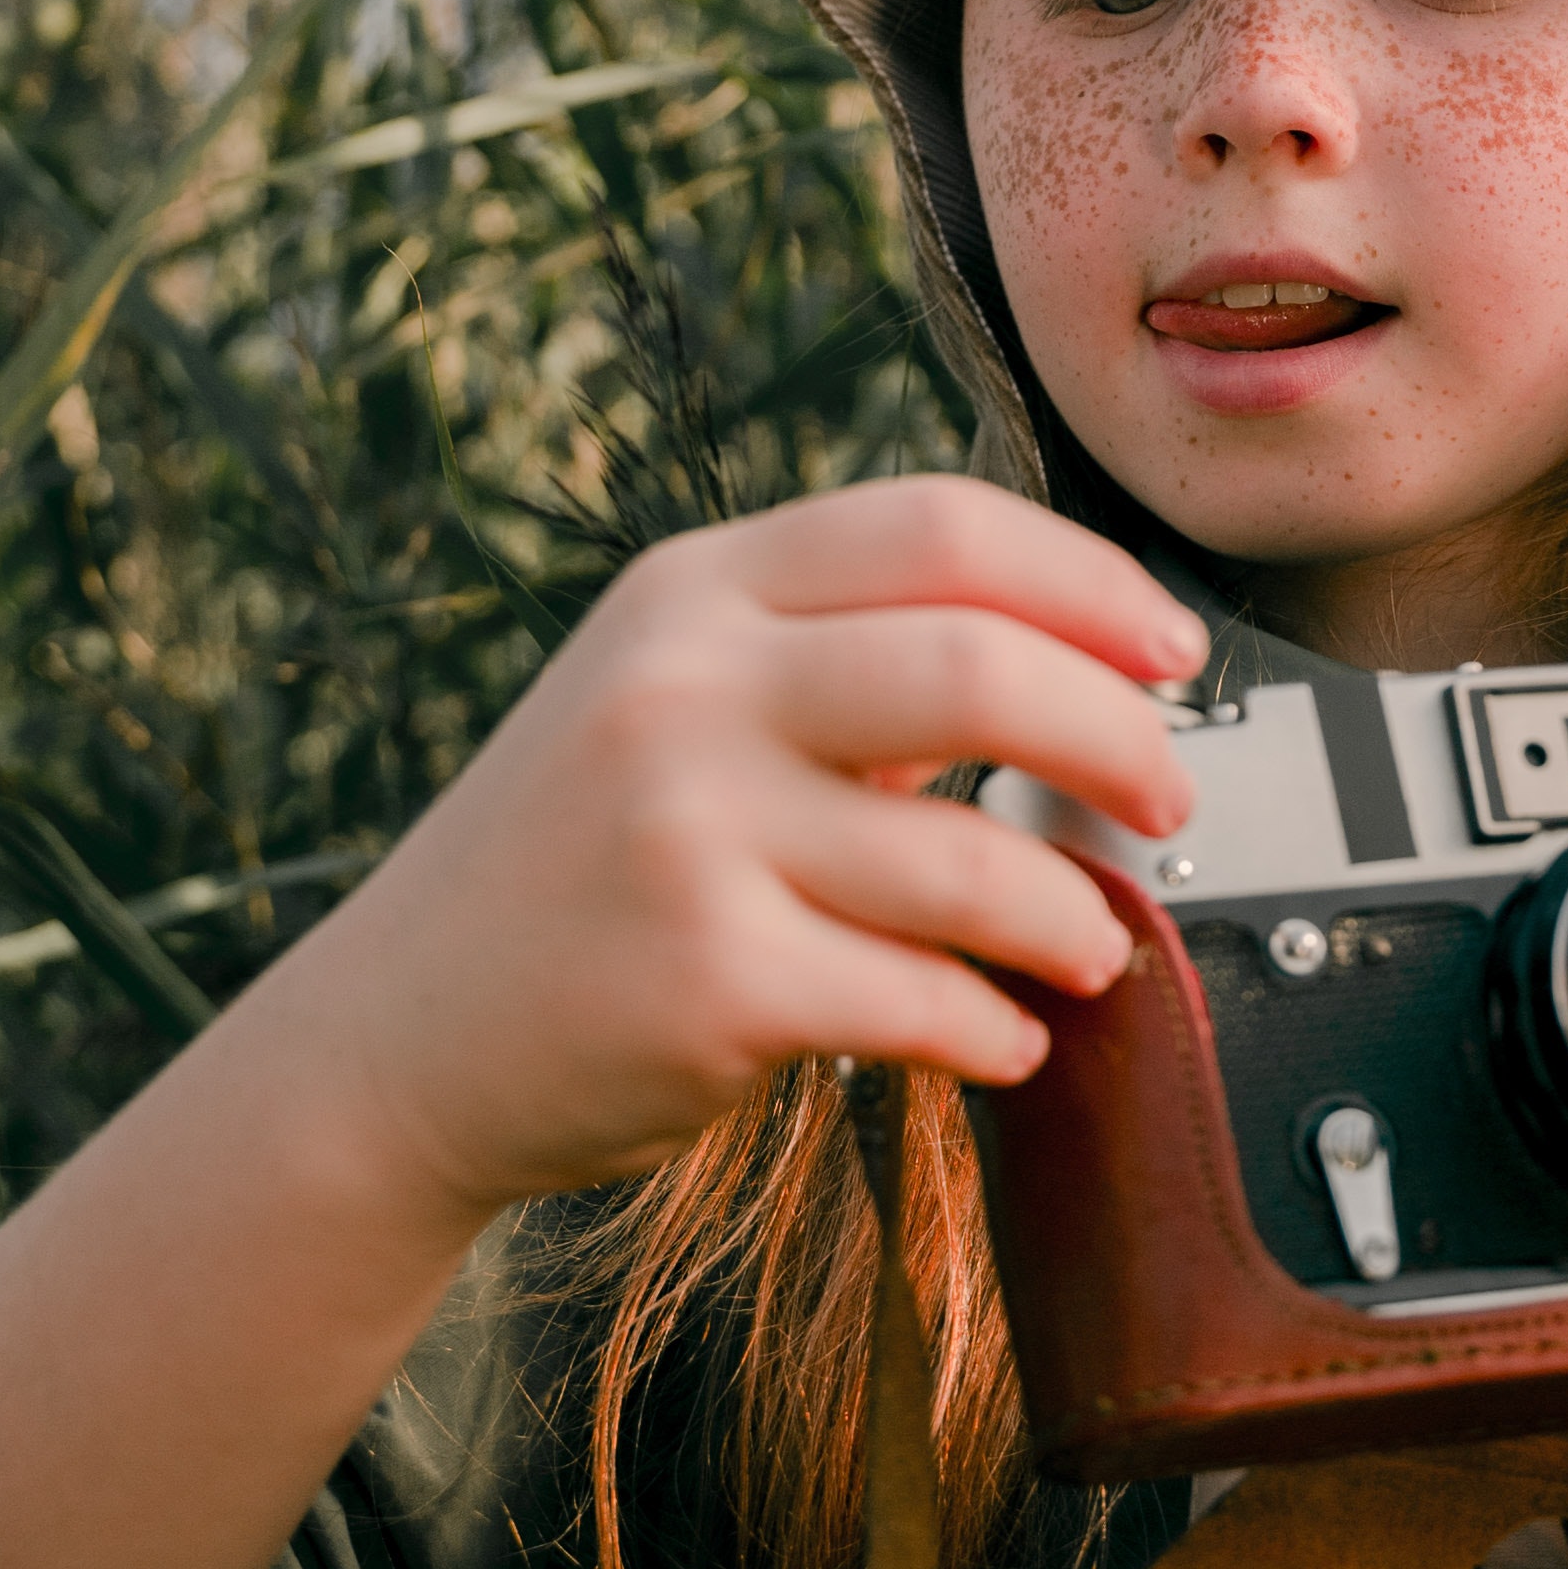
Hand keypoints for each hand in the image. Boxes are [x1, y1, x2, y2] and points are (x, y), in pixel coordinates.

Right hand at [258, 477, 1197, 1231]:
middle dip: (1120, 741)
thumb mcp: (671, 702)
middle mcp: (682, 691)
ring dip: (1072, 917)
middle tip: (1165, 800)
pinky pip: (926, 999)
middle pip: (983, 667)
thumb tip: (1081, 663)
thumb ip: (838, 658)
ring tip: (1088, 945)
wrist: (393, 1039)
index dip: (1093, 584)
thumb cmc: (571, 869)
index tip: (1173, 654)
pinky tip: (1000, 1037)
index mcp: (691, 593)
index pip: (941, 529)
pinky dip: (997, 1029)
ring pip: (975, 860)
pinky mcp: (706, 982)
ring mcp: (686, 835)